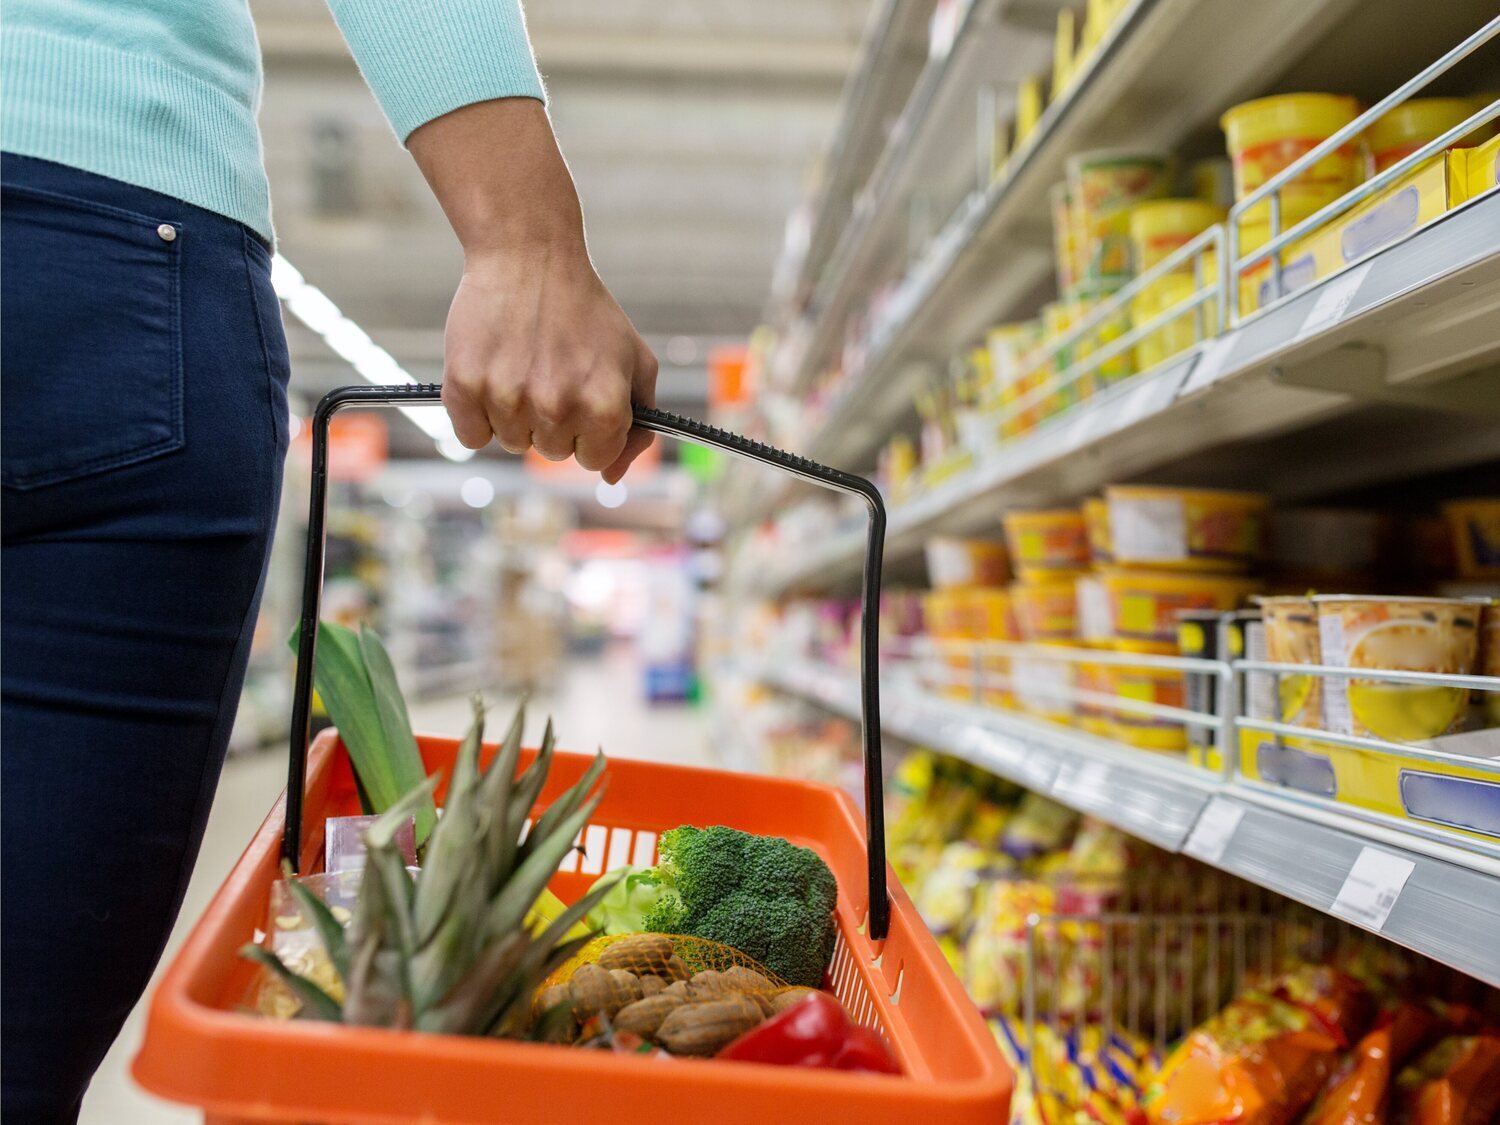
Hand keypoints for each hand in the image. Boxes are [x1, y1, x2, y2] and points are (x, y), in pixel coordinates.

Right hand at [441, 246, 656, 482]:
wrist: (529, 257)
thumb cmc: (587, 311)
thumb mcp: (635, 361)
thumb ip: (638, 425)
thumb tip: (612, 477)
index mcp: (603, 405)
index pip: (596, 460)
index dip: (592, 431)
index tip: (583, 400)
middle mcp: (555, 407)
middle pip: (553, 453)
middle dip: (555, 422)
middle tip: (551, 373)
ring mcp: (507, 398)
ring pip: (512, 444)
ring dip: (517, 416)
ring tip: (523, 367)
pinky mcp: (464, 386)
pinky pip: (471, 435)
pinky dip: (478, 415)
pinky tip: (493, 374)